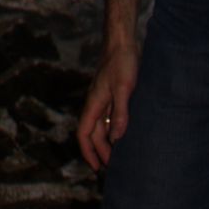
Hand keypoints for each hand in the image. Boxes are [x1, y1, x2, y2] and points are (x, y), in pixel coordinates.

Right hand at [76, 41, 139, 171]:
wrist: (123, 42)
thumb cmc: (122, 62)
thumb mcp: (124, 88)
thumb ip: (120, 112)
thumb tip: (116, 137)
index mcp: (94, 103)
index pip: (85, 133)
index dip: (88, 152)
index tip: (96, 167)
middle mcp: (96, 103)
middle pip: (93, 133)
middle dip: (99, 150)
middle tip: (112, 166)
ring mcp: (104, 98)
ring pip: (101, 125)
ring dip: (106, 140)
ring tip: (117, 154)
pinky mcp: (113, 93)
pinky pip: (109, 116)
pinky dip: (113, 128)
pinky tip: (123, 132)